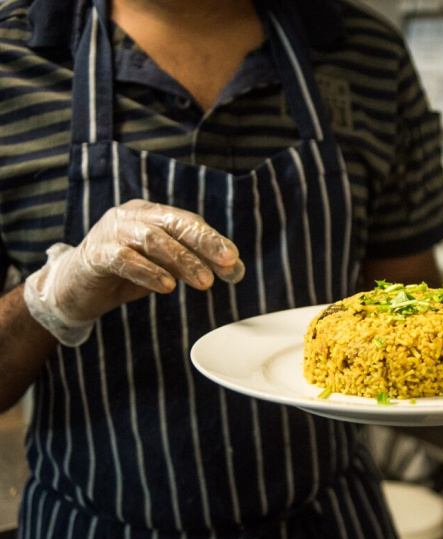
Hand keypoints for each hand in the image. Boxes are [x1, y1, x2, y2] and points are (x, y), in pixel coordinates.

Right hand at [24, 199, 244, 345]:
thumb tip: (235, 269)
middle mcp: (131, 216)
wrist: (75, 289)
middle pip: (173, 223)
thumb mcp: (166, 268)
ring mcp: (111, 232)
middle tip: (226, 263)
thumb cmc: (126, 274)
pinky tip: (167, 286)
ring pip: (152, 239)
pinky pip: (124, 258)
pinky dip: (148, 272)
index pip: (187, 221)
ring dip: (182, 261)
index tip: (233, 260)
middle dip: (203, 243)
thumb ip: (196, 264)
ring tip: (204, 282)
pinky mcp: (95, 254)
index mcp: (151, 214)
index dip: (212, 240)